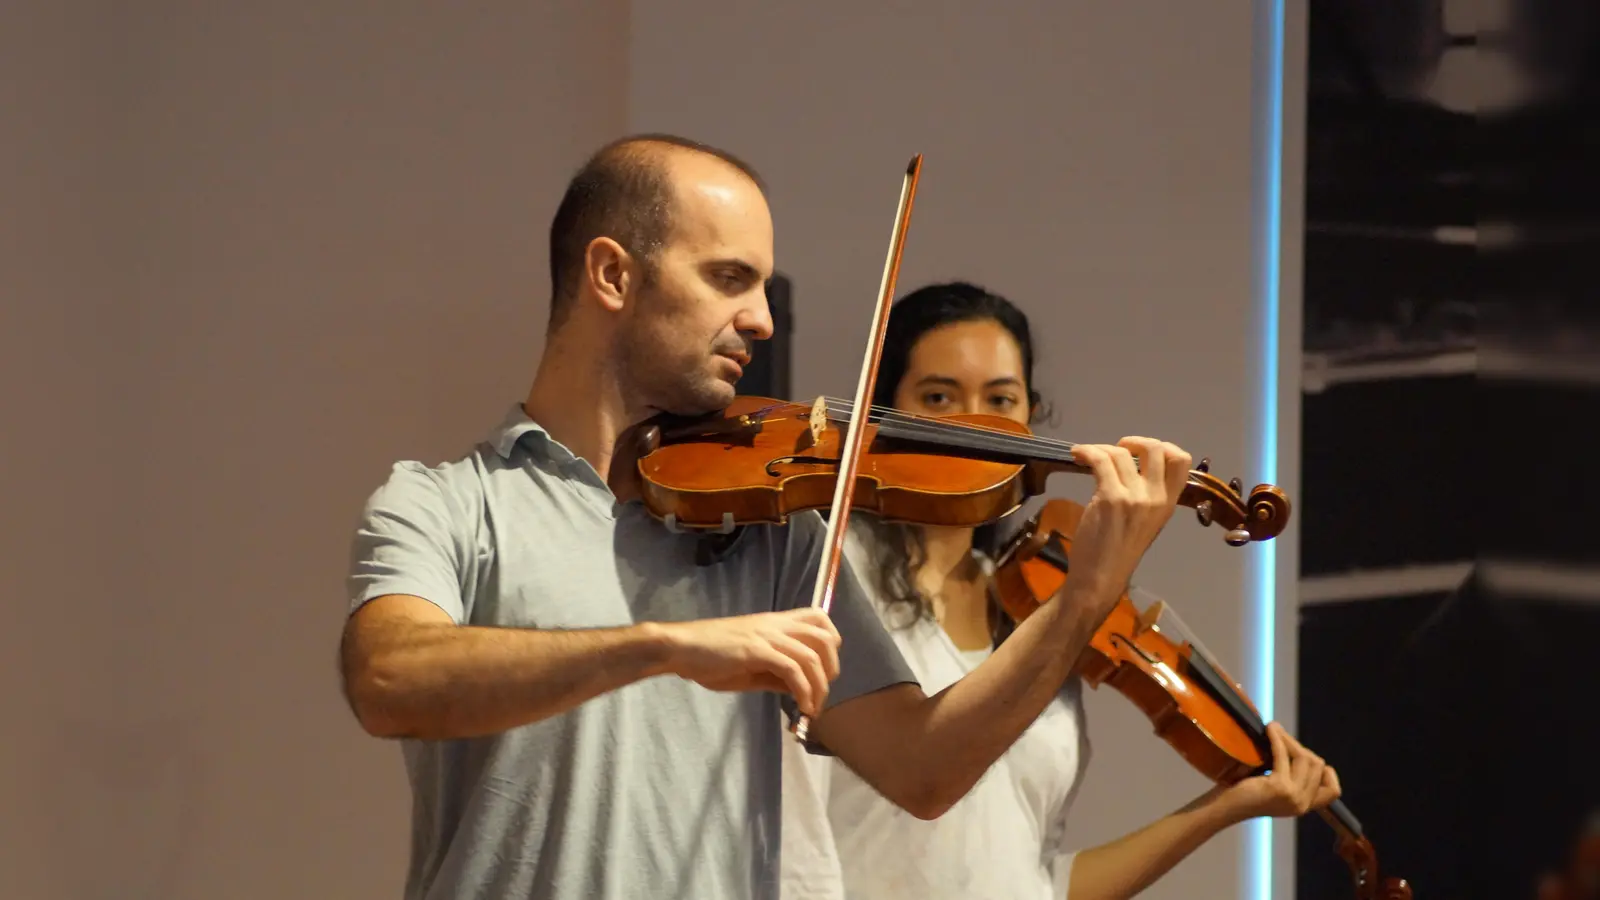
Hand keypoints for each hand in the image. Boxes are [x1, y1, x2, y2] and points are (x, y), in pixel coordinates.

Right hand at [657, 607, 841, 716]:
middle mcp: (776, 625)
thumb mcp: (748, 665)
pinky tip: (800, 706)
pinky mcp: (756, 650)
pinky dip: (803, 691)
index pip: (818, 619)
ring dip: (819, 687)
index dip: (831, 644)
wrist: (680, 648)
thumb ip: (774, 674)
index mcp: (775, 623)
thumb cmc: (709, 656)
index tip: (825, 671)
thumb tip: (797, 689)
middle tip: (821, 694)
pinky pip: (792, 670)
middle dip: (831, 669)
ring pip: (811, 657)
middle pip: (824, 637)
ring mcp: (766, 636)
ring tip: (812, 708)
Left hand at [1064, 437, 1191, 607]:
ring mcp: (1134, 497)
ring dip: (1100, 447)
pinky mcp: (1110, 498)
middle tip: (1116, 449)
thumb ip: (1145, 497)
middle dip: (1134, 441)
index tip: (1141, 452)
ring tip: (1087, 454)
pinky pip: (1100, 461)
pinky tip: (1077, 454)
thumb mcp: (1144, 523)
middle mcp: (1155, 498)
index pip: (1182, 461)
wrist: (1100, 578)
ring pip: (1121, 453)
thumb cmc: (1118, 552)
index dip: (1164, 447)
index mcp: (1168, 504)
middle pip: (1156, 449)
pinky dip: (1086, 451)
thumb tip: (1129, 468)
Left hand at [1217, 722, 1341, 821]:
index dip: (1327, 772)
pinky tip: (1270, 729)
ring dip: (1289, 739)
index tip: (1309, 757)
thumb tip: (1297, 746)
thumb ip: (1291, 777)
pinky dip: (1277, 738)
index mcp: (1303, 807)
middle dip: (1299, 747)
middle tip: (1281, 737)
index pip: (1333, 791)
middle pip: (1317, 766)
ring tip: (1274, 730)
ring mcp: (1292, 797)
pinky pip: (1283, 754)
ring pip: (1304, 758)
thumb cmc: (1243, 794)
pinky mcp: (1279, 788)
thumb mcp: (1275, 788)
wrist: (1223, 808)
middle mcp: (1301, 805)